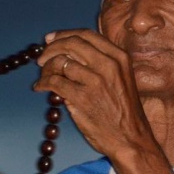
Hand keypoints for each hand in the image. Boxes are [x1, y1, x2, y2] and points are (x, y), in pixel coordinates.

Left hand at [33, 30, 151, 157]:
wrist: (132, 139)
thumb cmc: (125, 112)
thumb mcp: (122, 79)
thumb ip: (101, 63)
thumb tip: (68, 53)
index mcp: (120, 57)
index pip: (86, 35)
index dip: (64, 34)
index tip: (50, 39)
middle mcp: (109, 64)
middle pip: (71, 44)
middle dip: (51, 48)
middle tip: (41, 58)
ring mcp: (95, 80)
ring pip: (60, 62)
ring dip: (46, 69)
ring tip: (44, 78)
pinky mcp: (82, 97)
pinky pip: (54, 81)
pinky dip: (42, 83)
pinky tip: (40, 88)